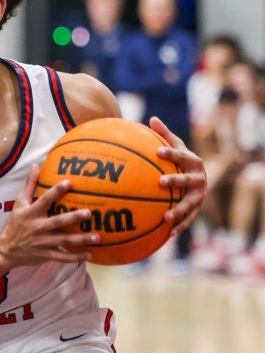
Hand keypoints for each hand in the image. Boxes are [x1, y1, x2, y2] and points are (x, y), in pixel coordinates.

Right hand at [0, 164, 99, 265]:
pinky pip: (63, 257)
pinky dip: (76, 257)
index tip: (69, 183)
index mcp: (31, 213)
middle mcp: (38, 227)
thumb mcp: (19, 203)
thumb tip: (36, 165)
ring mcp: (43, 243)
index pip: (45, 200)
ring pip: (64, 241)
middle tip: (89, 213)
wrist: (6, 250)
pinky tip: (90, 255)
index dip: (56, 191)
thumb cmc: (15, 224)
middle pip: (58, 222)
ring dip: (81, 240)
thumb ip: (29, 185)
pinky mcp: (46, 255)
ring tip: (97, 237)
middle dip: (73, 218)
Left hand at [149, 116, 206, 234]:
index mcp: (193, 161)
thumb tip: (151, 118)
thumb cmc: (182, 161)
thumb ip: (164, 135)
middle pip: (188, 180)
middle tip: (160, 182)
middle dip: (176, 181)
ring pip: (190, 203)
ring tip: (165, 216)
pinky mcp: (197, 209)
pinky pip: (188, 219)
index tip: (157, 151)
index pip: (181, 155)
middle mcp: (199, 178)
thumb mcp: (176, 146)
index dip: (171, 153)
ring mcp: (200, 195)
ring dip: (179, 210)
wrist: (200, 178)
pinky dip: (179, 225)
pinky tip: (168, 233)